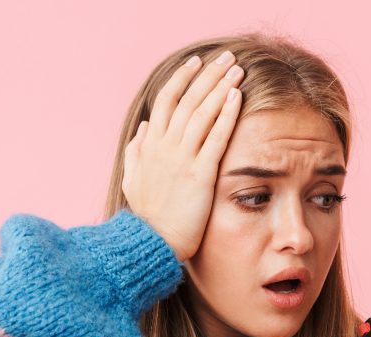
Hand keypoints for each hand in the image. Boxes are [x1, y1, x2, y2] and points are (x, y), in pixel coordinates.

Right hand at [121, 50, 244, 261]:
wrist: (151, 244)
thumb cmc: (146, 217)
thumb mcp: (133, 180)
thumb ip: (137, 151)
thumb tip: (145, 128)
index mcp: (150, 146)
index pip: (166, 101)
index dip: (182, 79)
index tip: (195, 63)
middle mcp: (165, 147)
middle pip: (188, 100)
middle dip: (207, 75)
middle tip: (225, 57)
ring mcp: (182, 160)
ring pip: (202, 113)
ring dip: (220, 87)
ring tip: (236, 69)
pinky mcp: (200, 175)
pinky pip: (215, 138)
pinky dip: (226, 114)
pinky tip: (237, 96)